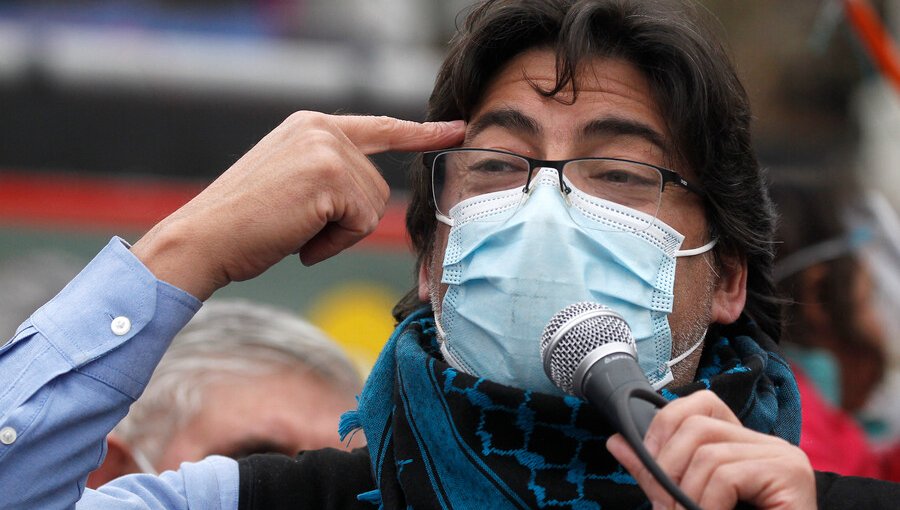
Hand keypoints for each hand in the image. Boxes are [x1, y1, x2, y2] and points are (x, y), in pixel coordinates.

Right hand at [131, 112, 465, 299]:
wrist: (203, 239)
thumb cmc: (244, 224)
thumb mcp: (291, 182)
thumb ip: (331, 174)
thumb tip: (370, 195)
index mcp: (312, 126)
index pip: (380, 128)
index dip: (421, 133)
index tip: (457, 129)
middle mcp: (322, 128)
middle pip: (377, 186)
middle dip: (348, 220)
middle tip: (300, 228)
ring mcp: (326, 148)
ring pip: (372, 206)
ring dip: (340, 233)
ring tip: (296, 231)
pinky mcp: (330, 175)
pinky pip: (361, 222)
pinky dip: (335, 243)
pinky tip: (300, 240)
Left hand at [607, 390, 814, 509]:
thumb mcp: (687, 498)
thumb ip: (657, 472)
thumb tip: (617, 441)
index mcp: (744, 445)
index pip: (701, 404)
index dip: (666, 424)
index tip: (648, 459)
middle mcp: (768, 443)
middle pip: (697, 426)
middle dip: (668, 467)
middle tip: (664, 505)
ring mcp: (782, 456)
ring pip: (708, 454)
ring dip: (686, 495)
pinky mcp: (789, 475)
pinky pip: (726, 476)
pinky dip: (707, 504)